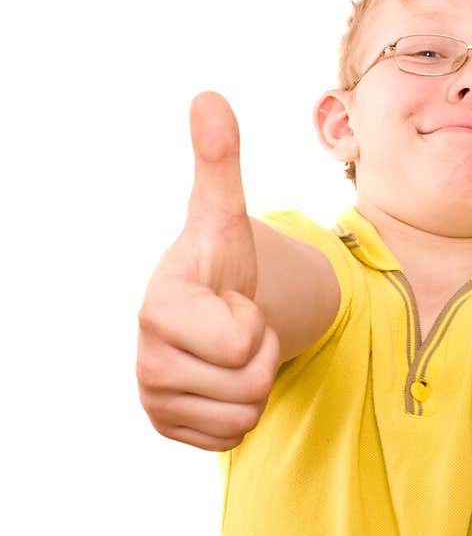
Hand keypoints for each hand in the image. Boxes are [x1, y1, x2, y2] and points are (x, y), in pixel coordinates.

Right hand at [136, 91, 280, 450]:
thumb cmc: (219, 262)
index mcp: (160, 309)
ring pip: (244, 415)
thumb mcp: (225, 214)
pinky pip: (232, 438)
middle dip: (259, 354)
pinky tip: (220, 379)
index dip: (254, 323)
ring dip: (251, 384)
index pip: (241, 345)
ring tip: (229, 351)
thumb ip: (219, 161)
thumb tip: (209, 97)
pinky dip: (238, 413)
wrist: (206, 309)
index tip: (232, 300)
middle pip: (249, 384)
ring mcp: (154, 399)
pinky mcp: (170, 429)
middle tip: (236, 327)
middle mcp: (147, 360)